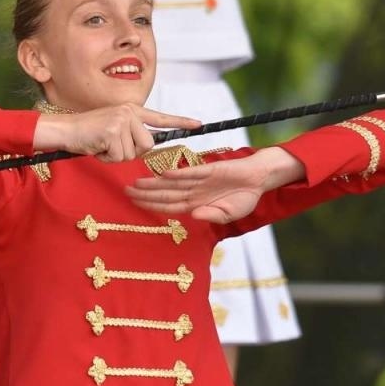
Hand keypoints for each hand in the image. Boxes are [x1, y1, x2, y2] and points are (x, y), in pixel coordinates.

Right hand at [37, 104, 202, 162]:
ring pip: (133, 153)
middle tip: (111, 145)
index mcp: (131, 110)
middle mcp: (129, 112)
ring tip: (102, 145)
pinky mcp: (113, 131)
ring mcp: (121, 120)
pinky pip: (119, 157)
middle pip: (148, 145)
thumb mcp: (114, 129)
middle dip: (131, 152)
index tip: (199, 124)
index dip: (181, 121)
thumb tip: (148, 146)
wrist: (64, 130)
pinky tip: (96, 146)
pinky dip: (107, 158)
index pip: (160, 117)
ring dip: (116, 156)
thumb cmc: (88, 133)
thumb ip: (132, 133)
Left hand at [124, 147, 304, 223]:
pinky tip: (163, 173)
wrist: (258, 179)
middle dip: (145, 194)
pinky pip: (191, 172)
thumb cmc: (243, 198)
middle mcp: (193, 192)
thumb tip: (195, 216)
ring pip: (172, 183)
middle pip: (165, 194)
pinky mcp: (209, 169)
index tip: (135, 205)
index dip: (152, 206)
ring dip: (154, 183)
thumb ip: (212, 215)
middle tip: (125, 191)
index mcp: (196, 204)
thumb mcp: (229, 214)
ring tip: (136, 183)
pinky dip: (178, 173)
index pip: (169, 206)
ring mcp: (200, 180)